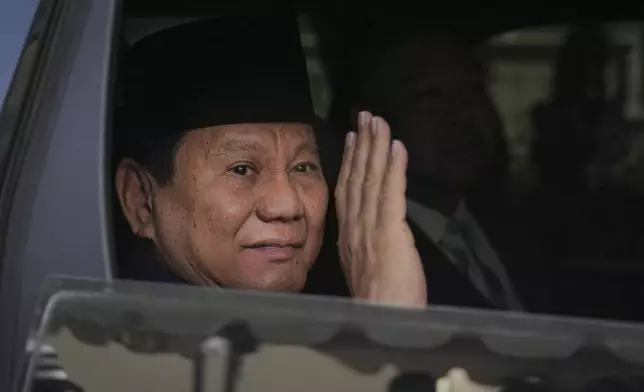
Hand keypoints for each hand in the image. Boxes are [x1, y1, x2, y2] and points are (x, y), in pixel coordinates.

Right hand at [335, 111, 426, 307]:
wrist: (381, 323)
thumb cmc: (378, 304)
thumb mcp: (362, 270)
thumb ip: (362, 247)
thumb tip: (367, 234)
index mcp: (348, 236)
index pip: (347, 190)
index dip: (349, 161)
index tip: (352, 139)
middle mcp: (355, 227)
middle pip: (357, 177)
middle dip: (362, 144)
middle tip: (366, 116)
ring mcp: (371, 228)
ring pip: (371, 179)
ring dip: (376, 147)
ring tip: (379, 121)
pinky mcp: (391, 233)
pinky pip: (392, 193)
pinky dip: (394, 168)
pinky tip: (397, 146)